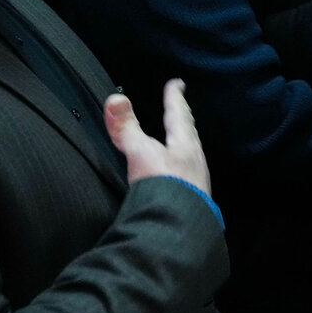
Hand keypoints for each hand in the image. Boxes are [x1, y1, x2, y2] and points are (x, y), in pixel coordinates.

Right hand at [105, 78, 210, 194]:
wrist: (179, 228)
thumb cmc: (165, 187)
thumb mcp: (141, 154)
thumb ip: (126, 129)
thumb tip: (115, 99)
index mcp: (185, 146)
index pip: (179, 115)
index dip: (175, 99)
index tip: (178, 84)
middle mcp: (195, 161)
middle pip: (189, 134)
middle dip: (184, 120)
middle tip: (183, 109)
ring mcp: (196, 182)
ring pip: (191, 156)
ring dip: (184, 145)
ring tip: (181, 141)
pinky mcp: (192, 201)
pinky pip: (188, 177)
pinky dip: (182, 170)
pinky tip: (178, 179)